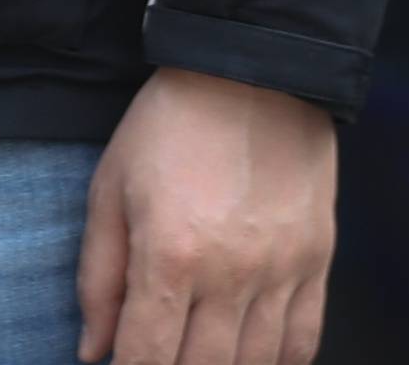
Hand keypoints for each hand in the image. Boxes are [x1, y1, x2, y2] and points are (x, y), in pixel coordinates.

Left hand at [76, 66, 336, 364]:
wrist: (251, 72)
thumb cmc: (168, 126)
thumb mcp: (110, 189)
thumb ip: (99, 278)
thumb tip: (92, 351)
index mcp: (170, 254)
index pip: (147, 358)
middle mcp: (231, 274)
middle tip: (155, 357)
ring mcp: (281, 272)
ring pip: (254, 364)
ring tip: (195, 354)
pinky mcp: (316, 262)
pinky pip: (303, 340)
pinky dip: (276, 362)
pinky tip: (249, 358)